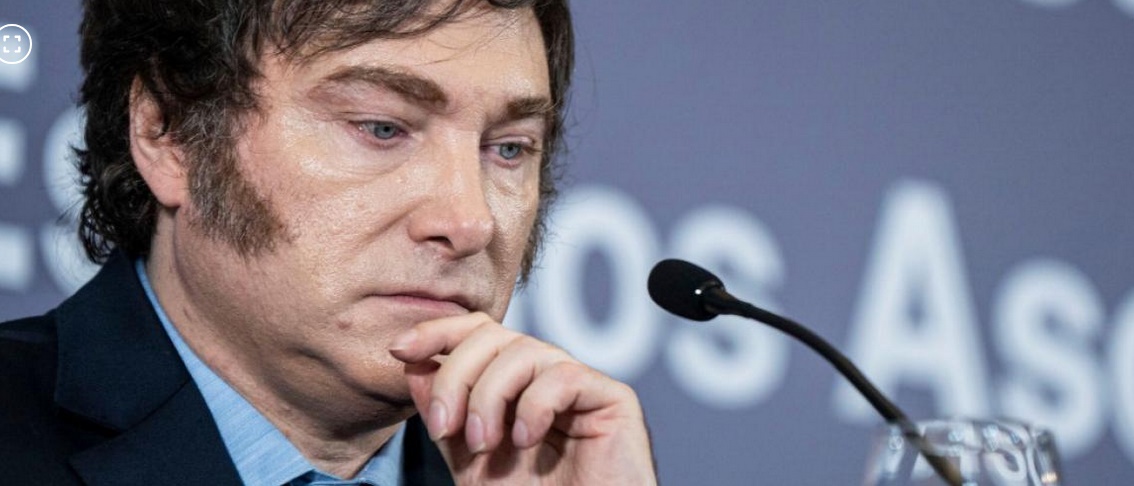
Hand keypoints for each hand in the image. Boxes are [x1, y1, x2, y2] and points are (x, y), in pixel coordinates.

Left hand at [389, 312, 656, 484]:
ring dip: (489, 396)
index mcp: (516, 388)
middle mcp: (547, 379)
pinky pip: (565, 376)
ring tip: (483, 446)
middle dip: (456, 376)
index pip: (479, 334)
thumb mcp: (470, 465)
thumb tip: (415, 365)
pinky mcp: (613, 400)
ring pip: (525, 351)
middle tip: (443, 428)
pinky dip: (534, 405)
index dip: (438, 332)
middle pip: (494, 336)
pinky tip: (526, 441)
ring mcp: (582, 386)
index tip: (399, 350)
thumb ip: (446, 418)